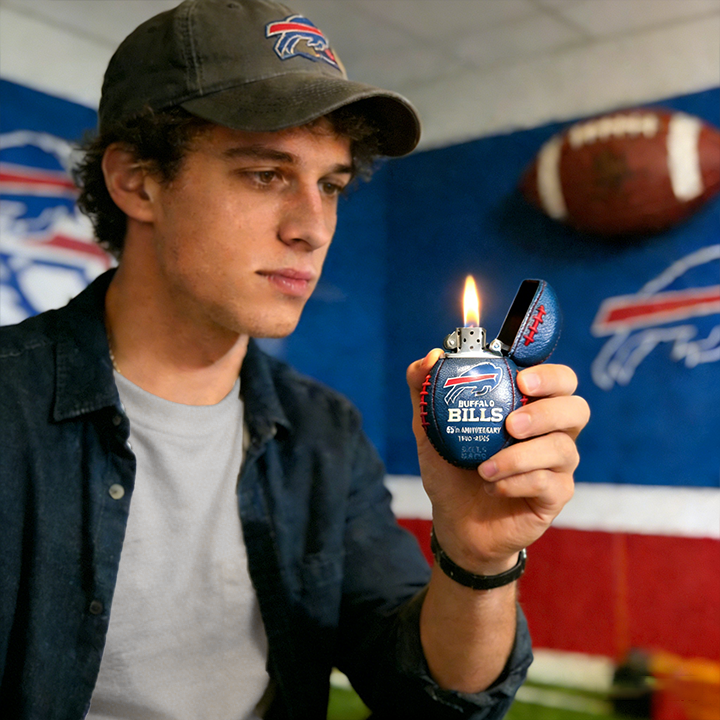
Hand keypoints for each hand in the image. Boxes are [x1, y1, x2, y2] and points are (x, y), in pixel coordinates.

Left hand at [407, 351, 589, 573]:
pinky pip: (549, 484)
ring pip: (562, 449)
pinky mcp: (555, 496)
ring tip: (484, 468)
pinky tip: (492, 486)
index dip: (550, 375)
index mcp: (529, 406)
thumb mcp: (430, 427)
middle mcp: (552, 431)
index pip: (560, 379)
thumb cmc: (450, 467)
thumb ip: (424, 388)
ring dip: (520, 456)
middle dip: (546, 412)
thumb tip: (431, 357)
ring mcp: (558, 465)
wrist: (454, 521)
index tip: (522, 378)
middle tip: (510, 423)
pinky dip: (517, 483)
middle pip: (576, 409)